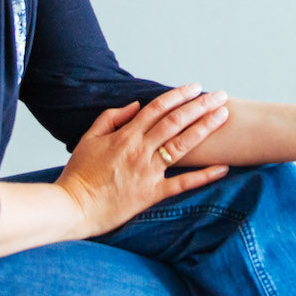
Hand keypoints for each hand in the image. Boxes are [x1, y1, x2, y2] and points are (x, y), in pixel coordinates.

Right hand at [54, 84, 230, 237]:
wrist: (72, 208)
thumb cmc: (79, 174)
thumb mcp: (89, 138)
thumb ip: (111, 118)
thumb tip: (135, 104)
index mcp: (126, 135)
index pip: (158, 108)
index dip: (179, 95)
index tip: (196, 87)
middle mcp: (140, 150)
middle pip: (176, 121)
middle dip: (200, 106)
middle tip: (221, 96)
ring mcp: (148, 172)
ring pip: (182, 144)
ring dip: (205, 128)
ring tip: (223, 116)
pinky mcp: (151, 194)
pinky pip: (182, 183)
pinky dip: (204, 175)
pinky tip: (224, 167)